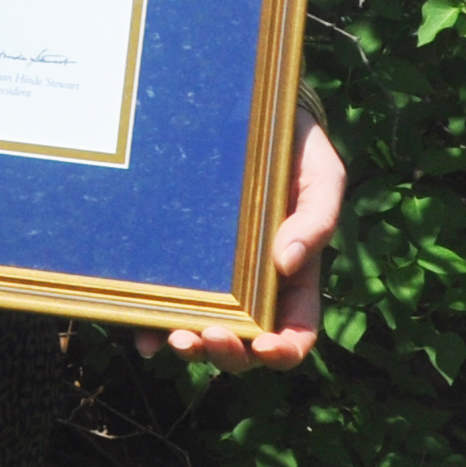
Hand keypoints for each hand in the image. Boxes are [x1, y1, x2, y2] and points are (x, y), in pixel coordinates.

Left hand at [139, 110, 342, 370]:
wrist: (244, 112)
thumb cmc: (295, 148)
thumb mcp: (321, 177)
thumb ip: (316, 220)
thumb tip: (287, 264)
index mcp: (293, 277)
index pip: (294, 331)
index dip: (284, 351)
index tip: (267, 348)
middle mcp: (250, 288)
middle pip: (244, 344)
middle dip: (229, 354)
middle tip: (211, 337)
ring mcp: (210, 279)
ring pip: (201, 332)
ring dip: (189, 348)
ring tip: (176, 339)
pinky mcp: (172, 262)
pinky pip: (162, 304)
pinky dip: (152, 328)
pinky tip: (144, 336)